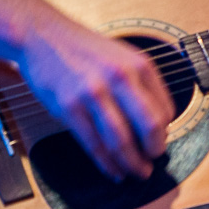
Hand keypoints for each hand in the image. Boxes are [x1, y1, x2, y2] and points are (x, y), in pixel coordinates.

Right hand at [18, 17, 175, 180]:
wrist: (44, 36)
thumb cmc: (84, 49)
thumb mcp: (122, 56)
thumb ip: (141, 84)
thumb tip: (159, 121)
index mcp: (139, 66)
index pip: (164, 109)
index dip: (165, 132)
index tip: (160, 142)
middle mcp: (120, 78)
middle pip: (149, 127)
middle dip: (154, 152)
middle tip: (152, 163)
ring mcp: (94, 93)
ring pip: (121, 141)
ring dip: (132, 164)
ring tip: (137, 172)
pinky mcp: (70, 108)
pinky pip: (94, 145)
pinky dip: (107, 163)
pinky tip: (113, 170)